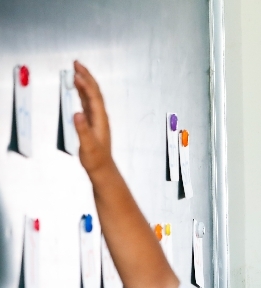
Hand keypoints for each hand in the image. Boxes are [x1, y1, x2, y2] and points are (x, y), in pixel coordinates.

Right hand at [72, 61, 114, 176]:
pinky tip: (78, 89)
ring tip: (76, 70)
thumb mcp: (87, 145)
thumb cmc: (95, 159)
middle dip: (86, 76)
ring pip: (91, 95)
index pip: (94, 97)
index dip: (85, 85)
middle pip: (94, 92)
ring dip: (85, 82)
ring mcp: (97, 118)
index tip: (76, 74)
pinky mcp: (93, 122)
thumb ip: (82, 130)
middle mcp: (100, 116)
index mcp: (100, 119)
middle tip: (76, 63)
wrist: (102, 168)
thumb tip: (77, 113)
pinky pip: (88, 102)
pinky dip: (83, 92)